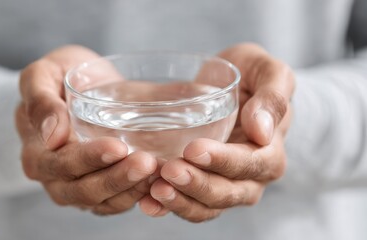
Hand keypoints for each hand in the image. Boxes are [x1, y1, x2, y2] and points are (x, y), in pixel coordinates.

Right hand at [16, 45, 156, 214]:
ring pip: (106, 201)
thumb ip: (41, 101)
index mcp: (37, 155)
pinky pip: (119, 202)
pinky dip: (139, 195)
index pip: (62, 164)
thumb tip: (52, 136)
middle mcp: (56, 179)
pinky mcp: (102, 192)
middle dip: (117, 178)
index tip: (118, 146)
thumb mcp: (41, 76)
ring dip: (132, 189)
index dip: (90, 158)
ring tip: (157, 171)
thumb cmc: (57, 79)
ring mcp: (79, 189)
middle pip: (86, 190)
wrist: (79, 87)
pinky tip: (159, 180)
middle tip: (146, 162)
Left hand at [138, 43, 294, 221]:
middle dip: (197, 185)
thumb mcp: (268, 71)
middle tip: (169, 170)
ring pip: (205, 206)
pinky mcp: (199, 186)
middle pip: (226, 193)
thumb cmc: (250, 75)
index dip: (223, 160)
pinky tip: (147, 201)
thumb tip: (262, 132)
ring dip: (180, 201)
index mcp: (269, 153)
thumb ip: (272, 98)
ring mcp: (224, 186)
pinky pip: (186, 204)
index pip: (250, 164)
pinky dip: (167, 207)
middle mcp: (250, 178)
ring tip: (155, 189)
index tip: (193, 149)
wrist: (226, 83)